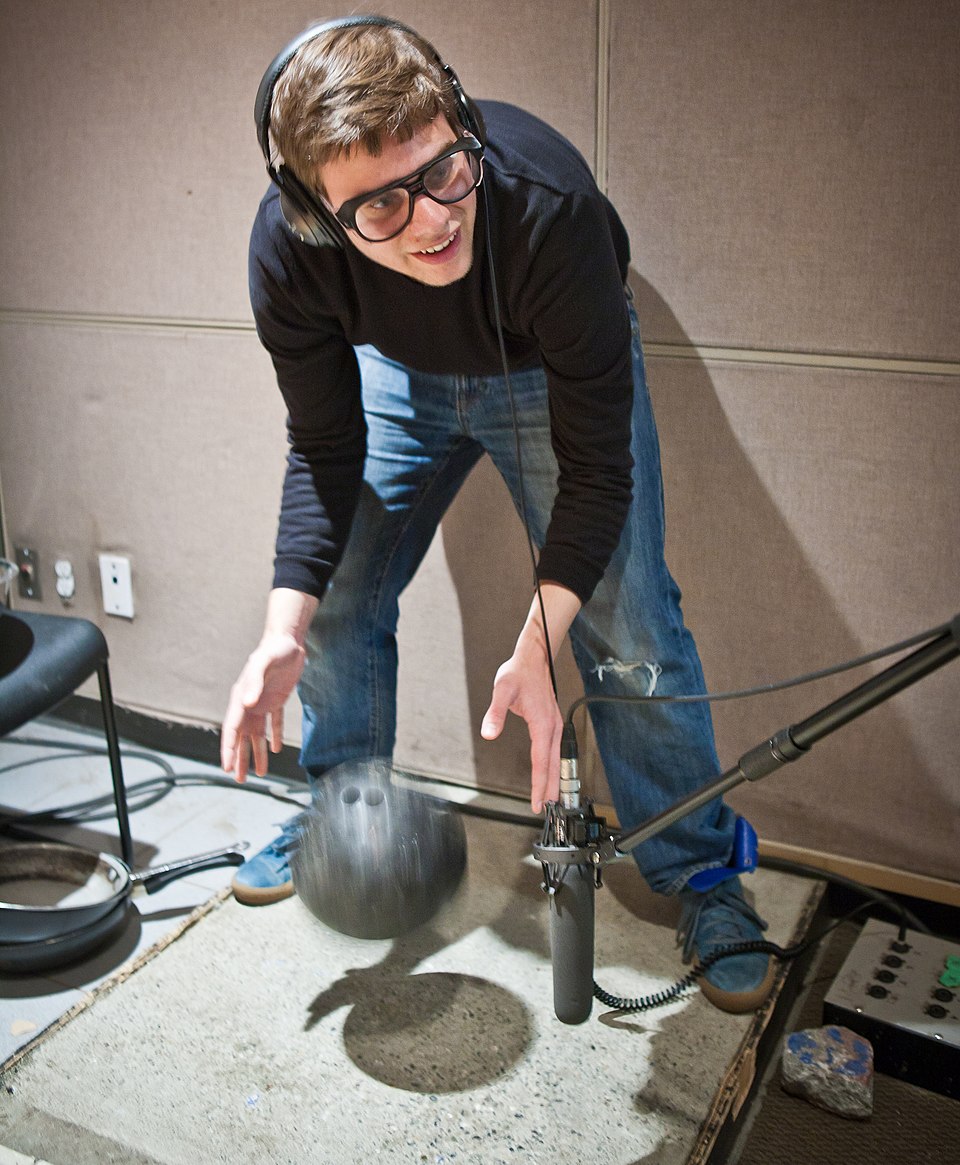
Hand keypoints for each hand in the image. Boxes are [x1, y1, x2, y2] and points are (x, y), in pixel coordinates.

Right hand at [221, 630, 305, 781]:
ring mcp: (262, 703)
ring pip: (256, 735)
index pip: (232, 728)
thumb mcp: (264, 662)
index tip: (227, 767)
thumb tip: (247, 703)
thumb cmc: (274, 649)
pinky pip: (274, 723)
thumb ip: (254, 682)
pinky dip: (274, 737)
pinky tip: (276, 750)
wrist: (289, 640)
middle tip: (238, 779)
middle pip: (241, 737)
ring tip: (258, 774)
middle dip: (239, 758)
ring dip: (257, 753)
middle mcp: (248, 703)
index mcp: (241, 697)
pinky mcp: (277, 700)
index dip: (228, 748)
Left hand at [481, 647, 563, 812]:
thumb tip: (489, 734)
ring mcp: (555, 725)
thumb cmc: (518, 673)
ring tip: (550, 799)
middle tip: (545, 809)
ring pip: (556, 759)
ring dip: (554, 779)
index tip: (537, 802)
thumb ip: (495, 713)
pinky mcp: (553, 723)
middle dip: (549, 788)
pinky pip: (555, 751)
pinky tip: (550, 774)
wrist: (534, 658)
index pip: (540, 761)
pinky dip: (553, 766)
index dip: (538, 784)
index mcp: (542, 723)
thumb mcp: (501, 690)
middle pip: (552, 765)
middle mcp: (553, 727)